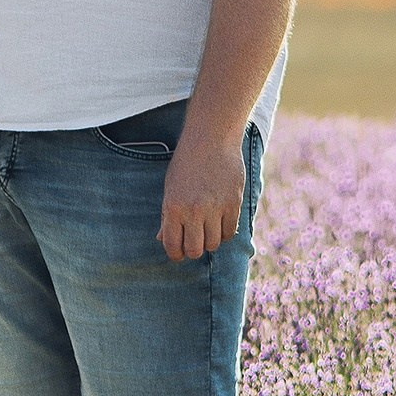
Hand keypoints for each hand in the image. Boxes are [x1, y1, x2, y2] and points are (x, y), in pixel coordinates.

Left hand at [158, 131, 246, 261]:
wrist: (210, 141)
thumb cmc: (185, 165)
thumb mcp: (170, 189)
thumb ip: (167, 216)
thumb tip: (162, 240)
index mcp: (173, 207)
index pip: (173, 246)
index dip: (175, 254)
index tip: (178, 253)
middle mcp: (193, 211)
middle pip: (195, 250)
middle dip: (193, 250)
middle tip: (193, 242)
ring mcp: (215, 208)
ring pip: (214, 244)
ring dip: (210, 241)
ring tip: (206, 229)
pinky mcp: (234, 204)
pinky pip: (230, 232)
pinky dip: (224, 232)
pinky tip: (219, 223)